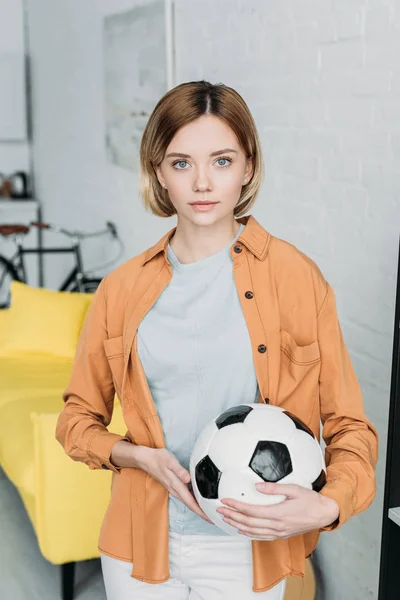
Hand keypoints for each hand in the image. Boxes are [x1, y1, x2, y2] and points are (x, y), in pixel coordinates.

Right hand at [134, 446, 213, 524]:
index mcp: (176, 486)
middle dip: (201, 513)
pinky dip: (193, 500)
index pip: (191, 503)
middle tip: (213, 518)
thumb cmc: (159, 459)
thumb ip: (180, 471)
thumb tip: (189, 479)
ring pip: (188, 501)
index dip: (201, 512)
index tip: (210, 519)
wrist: (146, 459)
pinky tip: (198, 497)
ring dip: (197, 507)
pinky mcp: (173, 485)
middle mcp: (175, 490)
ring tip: (208, 510)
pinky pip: (185, 496)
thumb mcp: (170, 462)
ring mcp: (173, 488)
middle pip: (190, 505)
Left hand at [216, 482, 339, 539]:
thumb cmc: (310, 499)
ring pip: (253, 532)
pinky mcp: (281, 535)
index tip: (225, 501)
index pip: (252, 512)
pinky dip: (249, 534)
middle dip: (232, 516)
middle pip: (249, 523)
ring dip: (237, 526)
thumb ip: (274, 488)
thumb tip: (256, 485)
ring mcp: (279, 532)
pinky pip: (261, 537)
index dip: (237, 507)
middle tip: (218, 510)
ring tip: (226, 519)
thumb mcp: (294, 488)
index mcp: (278, 514)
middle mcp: (277, 526)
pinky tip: (242, 530)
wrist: (324, 514)